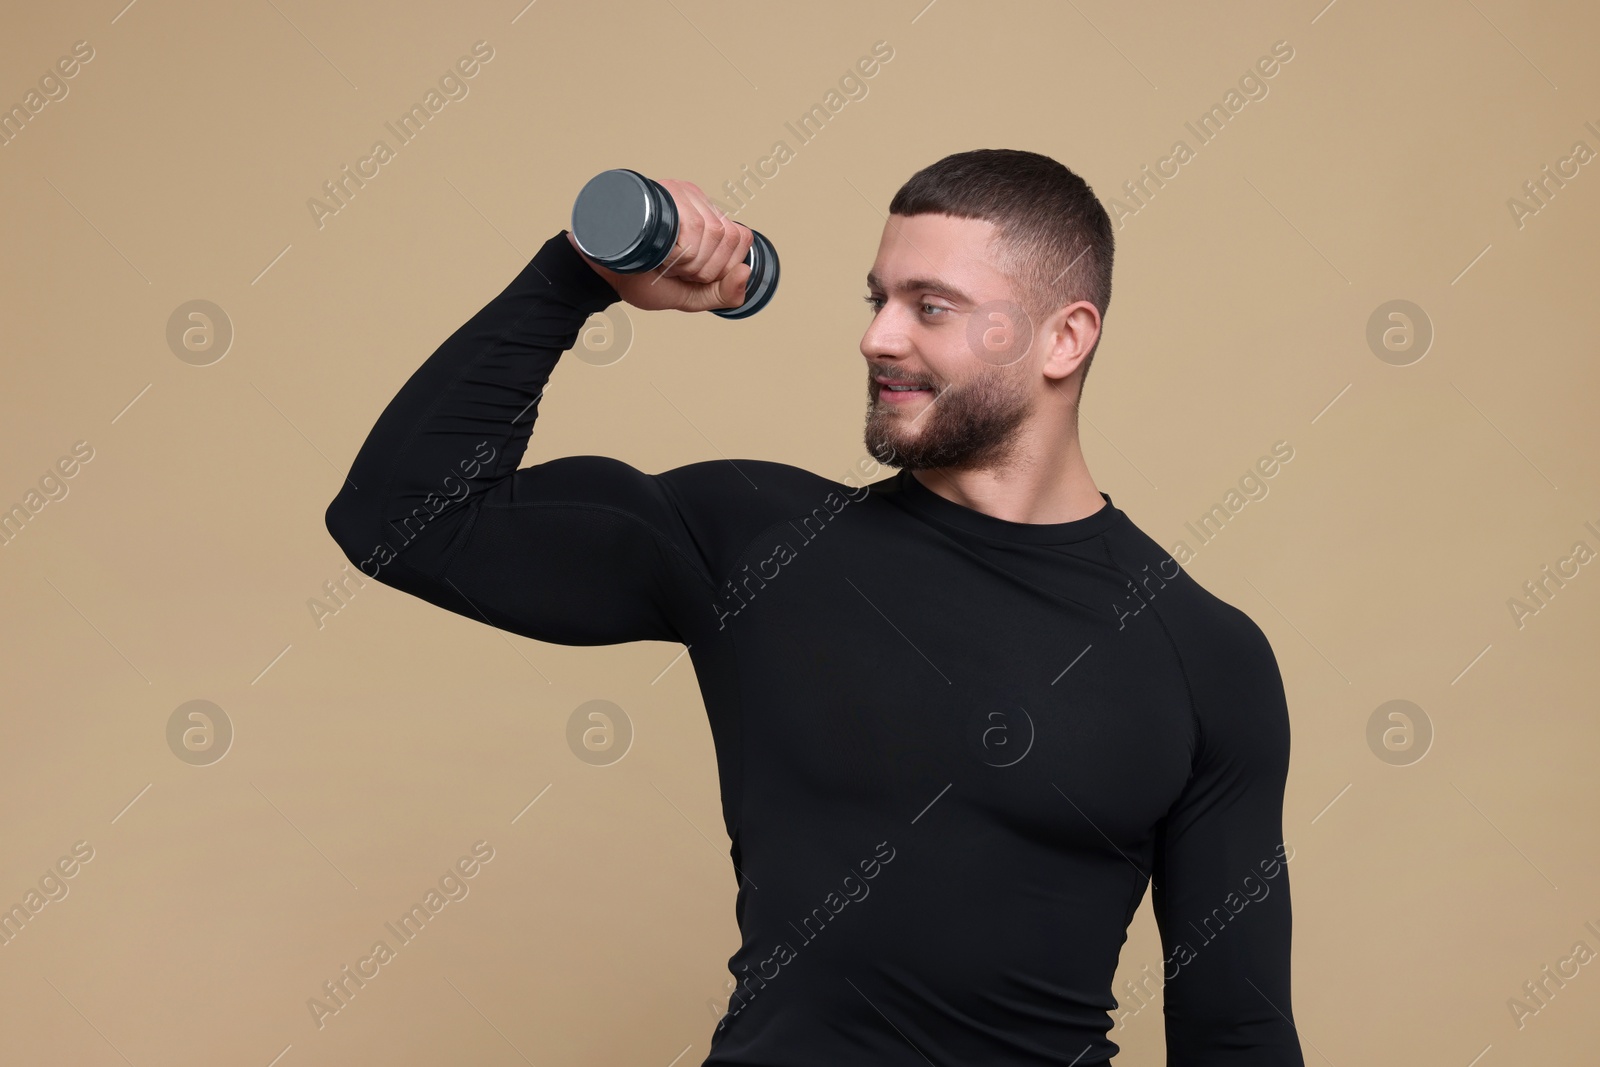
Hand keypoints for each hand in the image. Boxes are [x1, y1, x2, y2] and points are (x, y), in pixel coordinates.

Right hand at [567, 178, 753, 312]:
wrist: (602, 274)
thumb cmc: (643, 280)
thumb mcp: (692, 297)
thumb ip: (724, 295)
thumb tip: (746, 270)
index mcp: (707, 217)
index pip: (742, 236)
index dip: (723, 265)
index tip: (694, 274)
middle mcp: (695, 199)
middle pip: (728, 235)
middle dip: (705, 268)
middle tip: (676, 269)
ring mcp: (677, 193)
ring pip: (711, 231)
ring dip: (690, 262)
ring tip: (666, 261)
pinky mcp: (660, 194)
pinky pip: (692, 227)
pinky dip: (681, 253)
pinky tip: (662, 254)